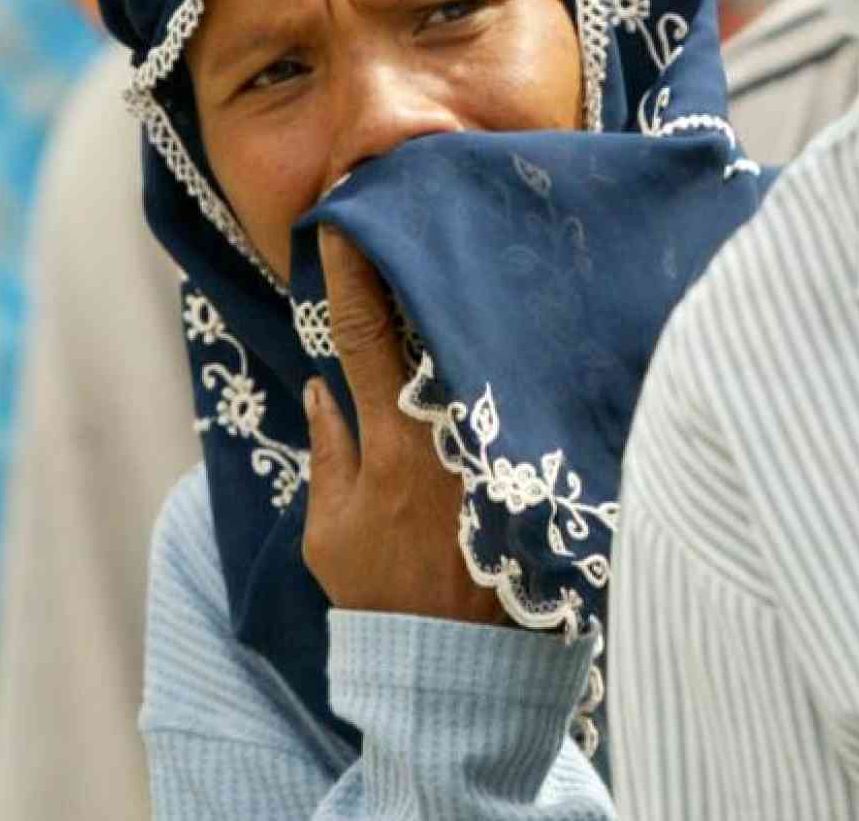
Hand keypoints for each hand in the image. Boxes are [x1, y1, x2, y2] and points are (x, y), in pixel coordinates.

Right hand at [300, 227, 505, 623]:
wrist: (461, 662)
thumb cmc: (386, 599)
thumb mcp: (331, 532)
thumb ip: (331, 453)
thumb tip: (322, 386)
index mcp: (392, 440)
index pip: (363, 334)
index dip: (353, 271)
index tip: (347, 219)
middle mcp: (452, 428)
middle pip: (440, 321)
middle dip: (429, 260)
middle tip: (427, 197)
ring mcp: (499, 441)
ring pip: (487, 347)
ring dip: (479, 293)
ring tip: (478, 231)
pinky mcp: (536, 461)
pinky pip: (525, 386)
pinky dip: (521, 345)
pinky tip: (528, 305)